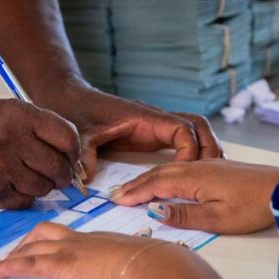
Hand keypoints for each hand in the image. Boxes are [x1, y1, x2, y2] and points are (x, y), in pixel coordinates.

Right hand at [0, 100, 79, 208]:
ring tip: (29, 176)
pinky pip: (25, 201)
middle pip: (58, 167)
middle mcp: (11, 141)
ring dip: (43, 185)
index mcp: (19, 116)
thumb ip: (42, 127)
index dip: (73, 150)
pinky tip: (13, 184)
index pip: (67, 138)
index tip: (69, 155)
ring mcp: (0, 169)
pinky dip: (24, 196)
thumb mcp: (9, 110)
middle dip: (62, 173)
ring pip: (44, 187)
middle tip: (56, 172)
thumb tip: (73, 155)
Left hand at [0, 222, 166, 278]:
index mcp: (98, 239)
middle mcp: (81, 240)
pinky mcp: (62, 264)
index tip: (42, 247)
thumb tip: (132, 276)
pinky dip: (8, 268)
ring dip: (12, 257)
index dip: (50, 239)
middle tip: (14, 255)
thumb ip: (128, 268)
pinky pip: (28, 265)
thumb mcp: (136, 266)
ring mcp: (70, 250)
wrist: (151, 266)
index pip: (68, 235)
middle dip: (27, 243)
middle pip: (45, 233)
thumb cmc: (152, 268)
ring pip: (32, 248)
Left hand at [37, 82, 222, 178]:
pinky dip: (192, 154)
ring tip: (207, 177)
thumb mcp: (79, 134)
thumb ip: (83, 155)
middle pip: (197, 126)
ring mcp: (154, 126)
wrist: (69, 98)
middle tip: (209, 177)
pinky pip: (180, 141)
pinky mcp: (150, 134)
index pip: (181, 129)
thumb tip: (85, 179)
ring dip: (204, 150)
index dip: (189, 151)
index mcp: (143, 117)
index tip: (182, 174)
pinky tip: (191, 175)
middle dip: (208, 148)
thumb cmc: (75, 111)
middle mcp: (154, 119)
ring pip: (193, 131)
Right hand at [109, 159, 278, 233]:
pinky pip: (179, 168)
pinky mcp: (215, 168)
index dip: (134, 193)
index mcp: (193, 178)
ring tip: (131, 187)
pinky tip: (162, 180)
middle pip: (156, 174)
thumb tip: (155, 212)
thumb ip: (185, 215)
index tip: (115, 200)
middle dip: (134, 184)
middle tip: (114, 194)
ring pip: (167, 169)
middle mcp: (195, 167)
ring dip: (146, 178)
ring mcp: (206, 166)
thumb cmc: (254, 206)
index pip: (154, 185)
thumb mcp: (218, 219)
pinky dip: (162, 175)